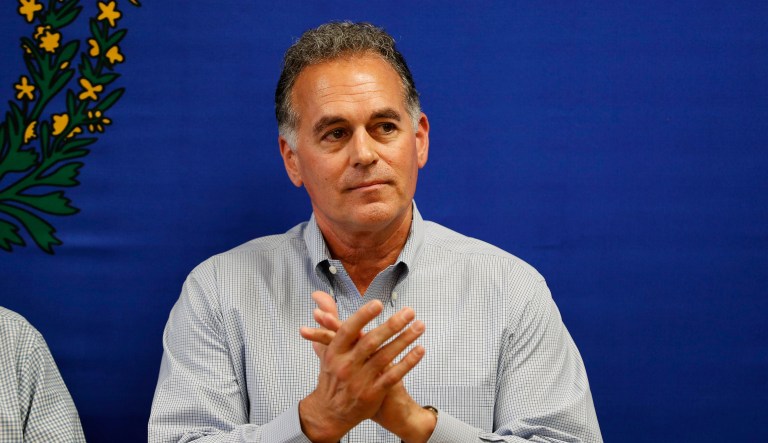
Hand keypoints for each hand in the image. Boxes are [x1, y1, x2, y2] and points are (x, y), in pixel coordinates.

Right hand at [298, 292, 425, 442]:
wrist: (328, 413)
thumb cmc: (331, 377)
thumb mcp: (326, 350)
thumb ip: (329, 324)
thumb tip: (320, 297)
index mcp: (334, 353)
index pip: (348, 330)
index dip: (363, 316)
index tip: (378, 303)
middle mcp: (346, 366)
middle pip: (371, 341)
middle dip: (392, 324)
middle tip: (410, 311)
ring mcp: (360, 380)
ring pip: (385, 356)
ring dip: (405, 339)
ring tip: (420, 326)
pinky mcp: (372, 394)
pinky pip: (393, 376)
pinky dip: (408, 362)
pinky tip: (420, 350)